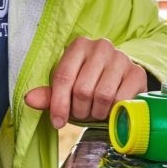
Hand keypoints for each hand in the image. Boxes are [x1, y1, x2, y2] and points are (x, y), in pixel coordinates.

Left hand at [24, 36, 146, 127]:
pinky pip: (121, 101)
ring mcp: (121, 58)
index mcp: (79, 45)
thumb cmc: (90, 84)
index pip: (63, 76)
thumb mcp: (67, 88)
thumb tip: (29, 99)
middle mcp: (101, 47)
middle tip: (82, 113)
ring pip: (102, 96)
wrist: (121, 81)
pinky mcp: (137, 72)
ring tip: (95, 111)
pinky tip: (111, 110)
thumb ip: (49, 95)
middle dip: (79, 110)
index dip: (58, 103)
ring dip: (96, 113)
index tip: (57, 122)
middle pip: (82, 89)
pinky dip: (114, 112)